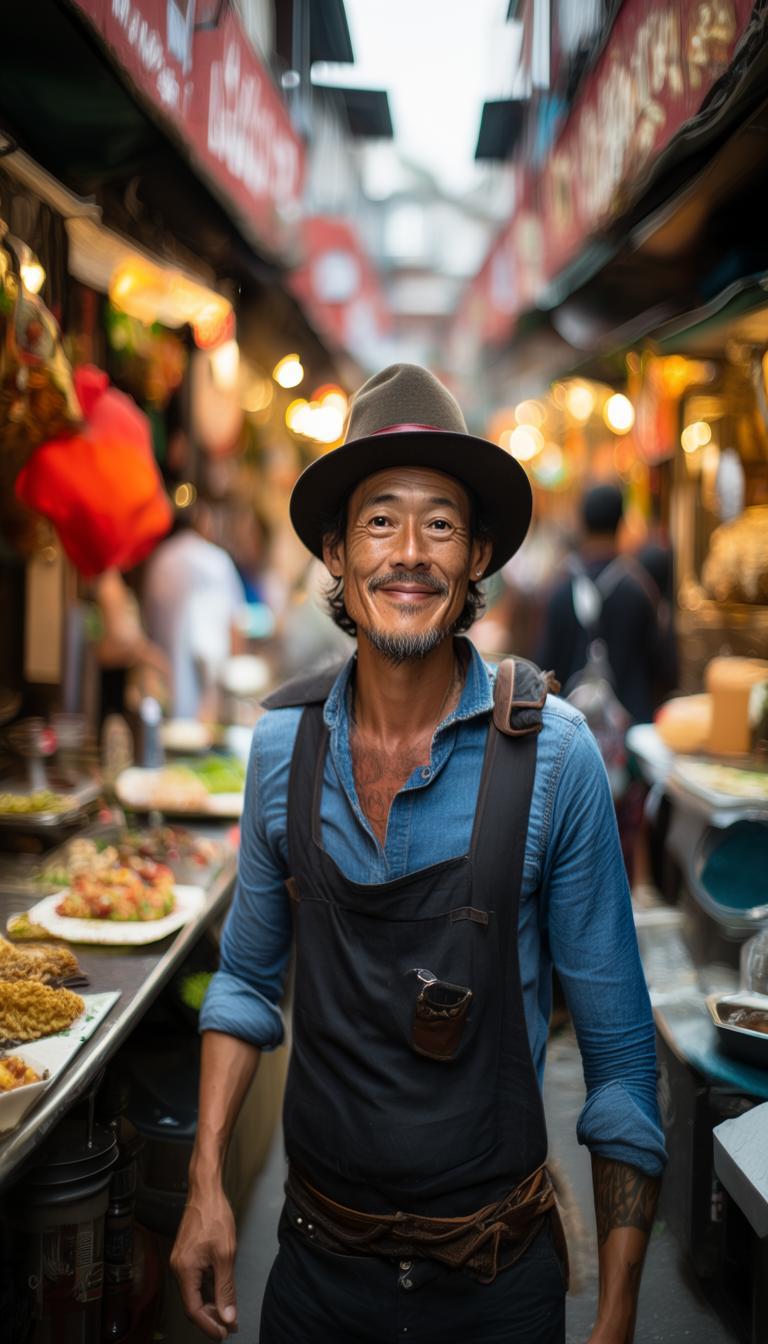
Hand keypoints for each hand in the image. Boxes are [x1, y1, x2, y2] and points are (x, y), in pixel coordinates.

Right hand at [171, 1182, 237, 1338]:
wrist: (206, 1192)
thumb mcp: (225, 1255)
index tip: (224, 1333)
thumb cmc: (215, 1217)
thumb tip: (227, 1315)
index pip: (194, 1309)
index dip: (209, 1325)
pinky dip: (208, 1290)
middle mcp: (178, 1268)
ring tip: (228, 1313)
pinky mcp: (186, 1256)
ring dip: (211, 1305)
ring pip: (194, 1293)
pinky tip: (220, 1294)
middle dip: (212, 1317)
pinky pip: (195, 1281)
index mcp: (184, 1270)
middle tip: (230, 1326)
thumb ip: (226, 1288)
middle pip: (192, 1303)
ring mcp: (180, 1262)